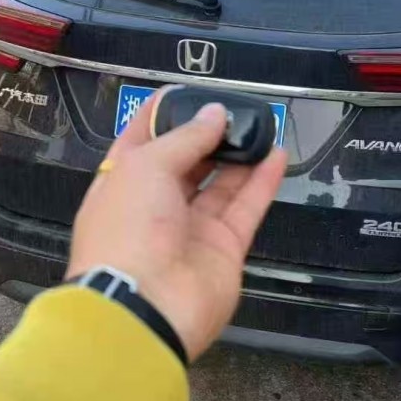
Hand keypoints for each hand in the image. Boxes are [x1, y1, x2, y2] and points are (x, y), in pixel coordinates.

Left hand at [66, 91, 286, 361]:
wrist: (144, 306)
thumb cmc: (128, 227)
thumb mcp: (146, 166)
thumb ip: (185, 138)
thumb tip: (215, 115)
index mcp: (122, 184)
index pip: (141, 142)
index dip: (162, 117)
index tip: (186, 93)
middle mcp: (155, 207)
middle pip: (186, 163)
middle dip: (207, 135)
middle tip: (235, 109)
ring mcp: (191, 229)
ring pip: (220, 184)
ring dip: (240, 155)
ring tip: (261, 124)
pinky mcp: (224, 249)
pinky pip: (246, 208)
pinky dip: (262, 182)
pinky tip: (278, 154)